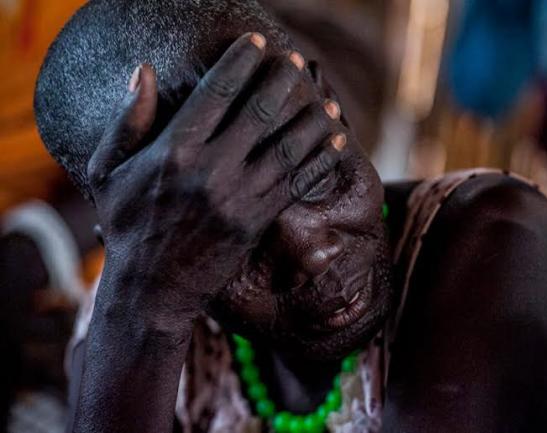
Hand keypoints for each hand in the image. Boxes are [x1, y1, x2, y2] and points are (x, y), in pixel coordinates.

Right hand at [87, 33, 346, 323]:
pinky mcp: (257, 221)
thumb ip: (127, 122)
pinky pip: (296, 183)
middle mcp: (211, 169)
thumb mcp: (107, 173)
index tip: (258, 43)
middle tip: (294, 63)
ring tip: (325, 101)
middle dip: (281, 81)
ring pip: (287, 146)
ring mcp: (238, 197)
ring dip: (311, 119)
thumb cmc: (127, 226)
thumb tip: (142, 71)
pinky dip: (320, 160)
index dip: (242, 62)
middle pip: (259, 112)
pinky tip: (335, 141)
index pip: (217, 91)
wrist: (151, 290)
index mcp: (173, 150)